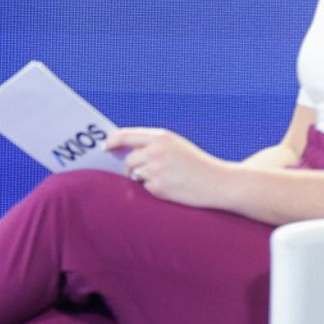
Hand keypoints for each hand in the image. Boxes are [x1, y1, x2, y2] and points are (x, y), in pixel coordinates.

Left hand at [105, 127, 237, 208]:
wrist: (218, 183)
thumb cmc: (195, 163)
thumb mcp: (176, 145)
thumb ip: (152, 144)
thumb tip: (122, 150)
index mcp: (160, 137)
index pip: (125, 135)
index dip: (111, 141)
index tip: (104, 147)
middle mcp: (156, 151)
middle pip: (128, 159)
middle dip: (133, 166)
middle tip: (150, 171)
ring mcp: (156, 170)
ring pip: (135, 174)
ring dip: (144, 178)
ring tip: (167, 178)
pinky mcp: (158, 188)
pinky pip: (144, 188)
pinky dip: (153, 188)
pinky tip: (171, 187)